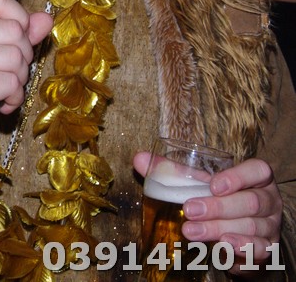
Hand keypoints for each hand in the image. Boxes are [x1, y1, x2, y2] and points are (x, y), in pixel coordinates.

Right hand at [0, 0, 52, 166]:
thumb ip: (14, 35)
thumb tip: (45, 19)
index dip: (19, 19)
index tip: (15, 43)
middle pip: (14, 31)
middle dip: (21, 58)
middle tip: (6, 76)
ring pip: (16, 59)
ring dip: (18, 82)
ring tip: (0, 92)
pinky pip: (12, 84)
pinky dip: (13, 99)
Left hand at [133, 152, 281, 275]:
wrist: (236, 236)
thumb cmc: (217, 200)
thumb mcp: (198, 184)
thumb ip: (172, 171)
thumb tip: (139, 158)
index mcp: (256, 179)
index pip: (258, 171)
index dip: (238, 177)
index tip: (213, 185)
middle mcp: (268, 201)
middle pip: (251, 201)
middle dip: (218, 207)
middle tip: (190, 210)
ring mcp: (269, 226)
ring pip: (251, 226)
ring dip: (219, 228)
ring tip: (191, 231)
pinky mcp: (266, 249)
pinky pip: (259, 250)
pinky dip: (241, 248)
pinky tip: (222, 245)